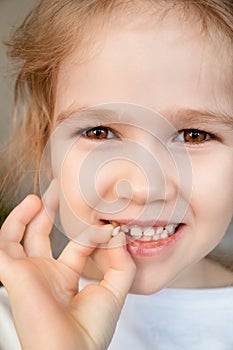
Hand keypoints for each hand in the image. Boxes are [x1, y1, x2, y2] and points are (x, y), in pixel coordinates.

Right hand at [0, 181, 135, 349]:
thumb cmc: (91, 332)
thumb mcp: (115, 290)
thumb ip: (121, 260)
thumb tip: (117, 233)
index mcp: (66, 279)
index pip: (76, 245)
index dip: (91, 231)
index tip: (107, 221)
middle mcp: (45, 273)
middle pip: (43, 236)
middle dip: (51, 212)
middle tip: (61, 190)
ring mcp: (29, 272)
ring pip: (21, 236)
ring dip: (30, 213)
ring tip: (44, 193)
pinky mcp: (14, 273)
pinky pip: (7, 242)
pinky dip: (15, 221)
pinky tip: (31, 204)